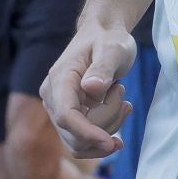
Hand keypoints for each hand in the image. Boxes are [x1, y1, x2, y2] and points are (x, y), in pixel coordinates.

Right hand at [41, 23, 134, 157]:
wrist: (103, 36)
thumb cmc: (108, 40)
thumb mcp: (114, 48)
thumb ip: (103, 67)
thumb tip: (91, 88)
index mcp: (60, 79)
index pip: (66, 116)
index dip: (87, 133)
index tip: (110, 142)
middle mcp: (53, 97)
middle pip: (75, 133)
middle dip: (106, 124)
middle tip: (124, 97)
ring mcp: (59, 109)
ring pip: (81, 141)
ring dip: (109, 126)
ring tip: (123, 100)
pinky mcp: (68, 116)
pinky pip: (85, 138)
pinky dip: (105, 130)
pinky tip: (121, 111)